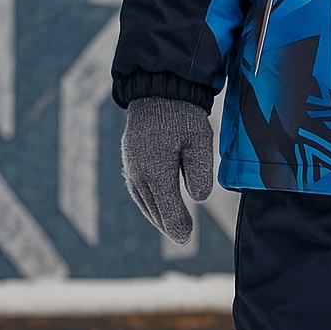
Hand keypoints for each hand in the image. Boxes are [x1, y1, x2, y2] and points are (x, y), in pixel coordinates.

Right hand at [121, 97, 213, 244]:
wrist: (159, 91)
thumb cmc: (183, 116)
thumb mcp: (200, 141)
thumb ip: (200, 172)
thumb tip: (198, 199)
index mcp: (156, 171)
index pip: (167, 209)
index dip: (178, 226)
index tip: (187, 238)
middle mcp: (139, 173)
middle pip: (154, 209)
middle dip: (169, 224)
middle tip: (183, 237)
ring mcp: (131, 167)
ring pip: (144, 201)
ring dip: (157, 215)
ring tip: (172, 226)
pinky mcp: (130, 161)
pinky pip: (137, 190)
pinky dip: (148, 202)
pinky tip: (157, 206)